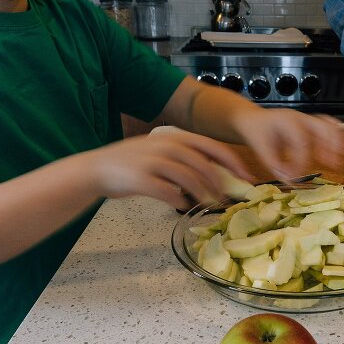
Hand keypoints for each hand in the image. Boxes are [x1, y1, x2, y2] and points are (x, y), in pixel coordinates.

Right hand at [85, 131, 249, 208]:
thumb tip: (214, 174)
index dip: (232, 161)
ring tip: (210, 205)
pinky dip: (178, 201)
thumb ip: (184, 157)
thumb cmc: (132, 163)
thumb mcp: (160, 151)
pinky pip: (168, 193)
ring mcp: (153, 162)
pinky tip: (180, 205)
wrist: (97, 169)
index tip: (246, 176)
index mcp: (174, 137)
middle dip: (220, 182)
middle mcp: (166, 146)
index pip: (211, 146)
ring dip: (203, 194)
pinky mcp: (141, 180)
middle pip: (203, 164)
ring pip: (189, 179)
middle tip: (229, 198)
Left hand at [228, 108, 343, 180]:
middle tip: (334, 164)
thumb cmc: (255, 132)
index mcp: (285, 121)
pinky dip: (339, 138)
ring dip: (339, 141)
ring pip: (329, 126)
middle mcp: (299, 118)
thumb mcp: (258, 147)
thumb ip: (271, 163)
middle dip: (329, 146)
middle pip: (320, 127)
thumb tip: (286, 178)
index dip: (300, 161)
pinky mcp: (311, 126)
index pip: (299, 141)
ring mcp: (307, 120)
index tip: (297, 176)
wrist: (252, 119)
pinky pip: (329, 127)